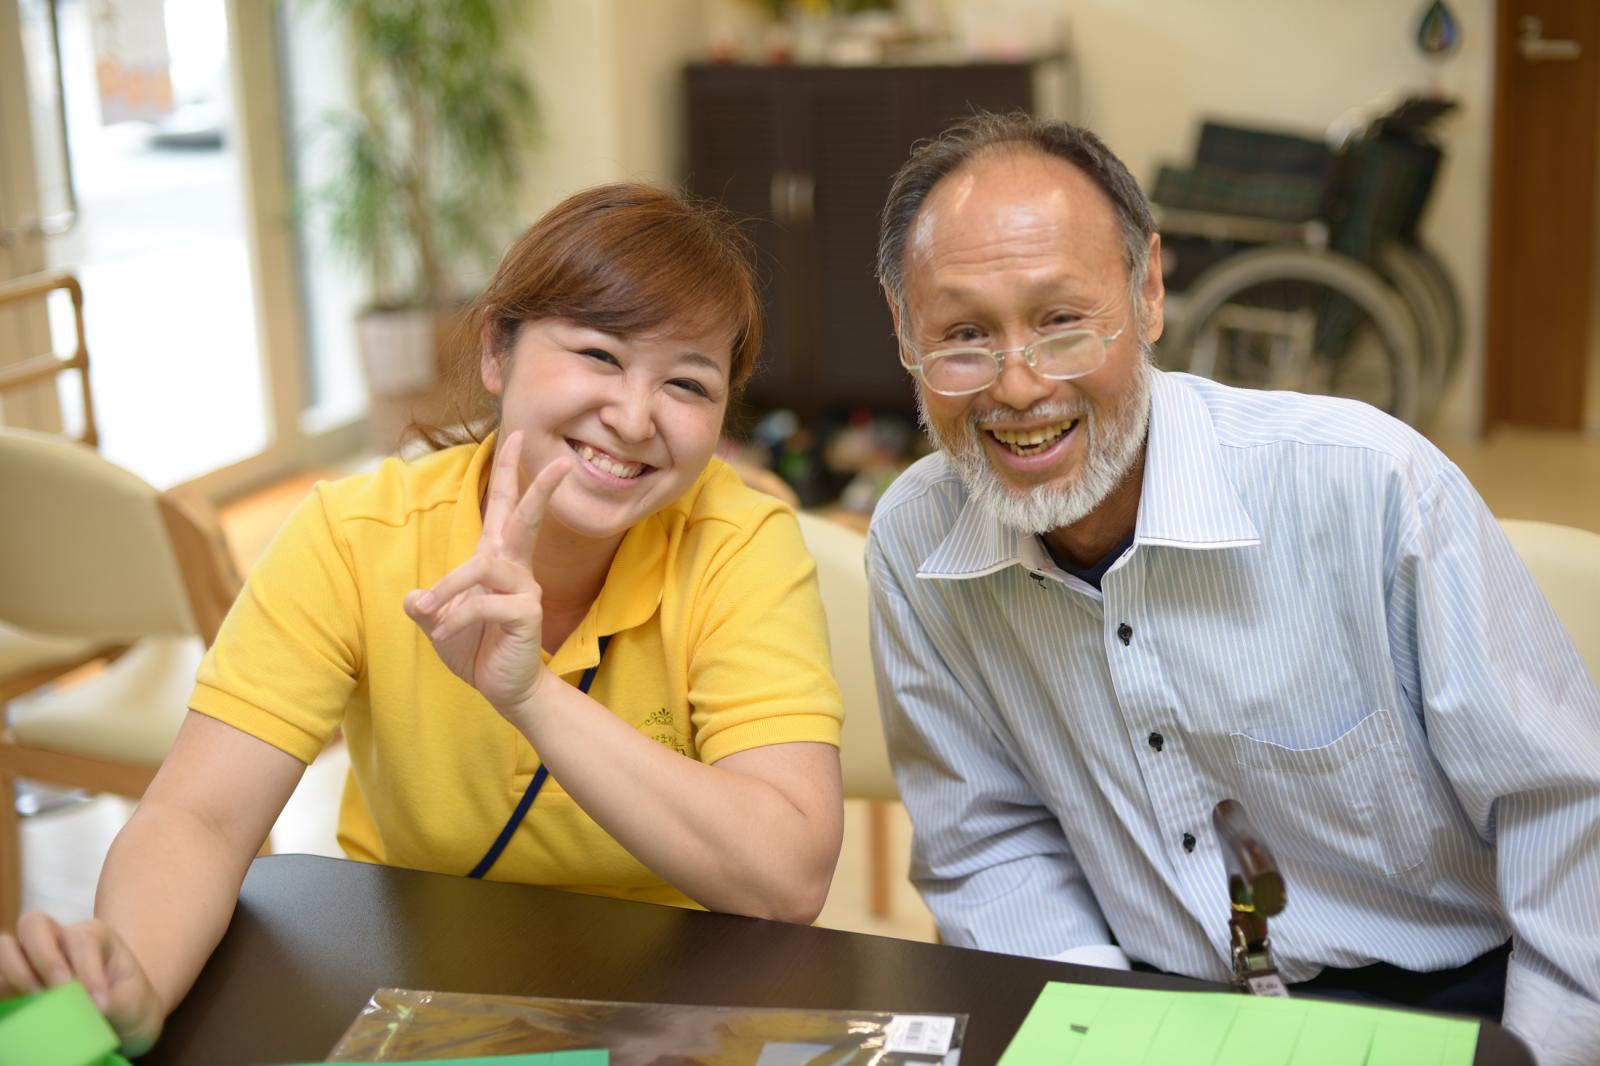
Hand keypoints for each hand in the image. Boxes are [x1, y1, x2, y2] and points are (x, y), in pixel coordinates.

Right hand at [0, 913, 164, 1054]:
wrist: (118, 1018)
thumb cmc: (126, 1003)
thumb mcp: (130, 1000)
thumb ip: (108, 1001)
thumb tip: (82, 1006)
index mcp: (93, 934)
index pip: (81, 940)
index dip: (88, 972)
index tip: (100, 1004)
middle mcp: (58, 939)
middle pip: (34, 924)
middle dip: (44, 957)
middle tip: (60, 990)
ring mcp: (32, 959)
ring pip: (7, 947)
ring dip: (18, 972)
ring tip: (39, 1000)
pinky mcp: (15, 982)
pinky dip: (6, 988)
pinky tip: (25, 1008)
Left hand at [405, 430, 571, 717]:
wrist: (503, 689)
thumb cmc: (475, 649)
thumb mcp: (439, 623)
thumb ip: (426, 606)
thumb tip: (413, 597)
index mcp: (495, 560)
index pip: (503, 507)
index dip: (509, 472)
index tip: (516, 435)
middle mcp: (515, 569)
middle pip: (525, 517)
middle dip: (538, 487)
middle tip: (561, 460)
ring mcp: (525, 590)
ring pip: (482, 568)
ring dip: (449, 588)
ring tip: (430, 613)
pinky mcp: (526, 614)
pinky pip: (483, 603)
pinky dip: (456, 617)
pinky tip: (444, 634)